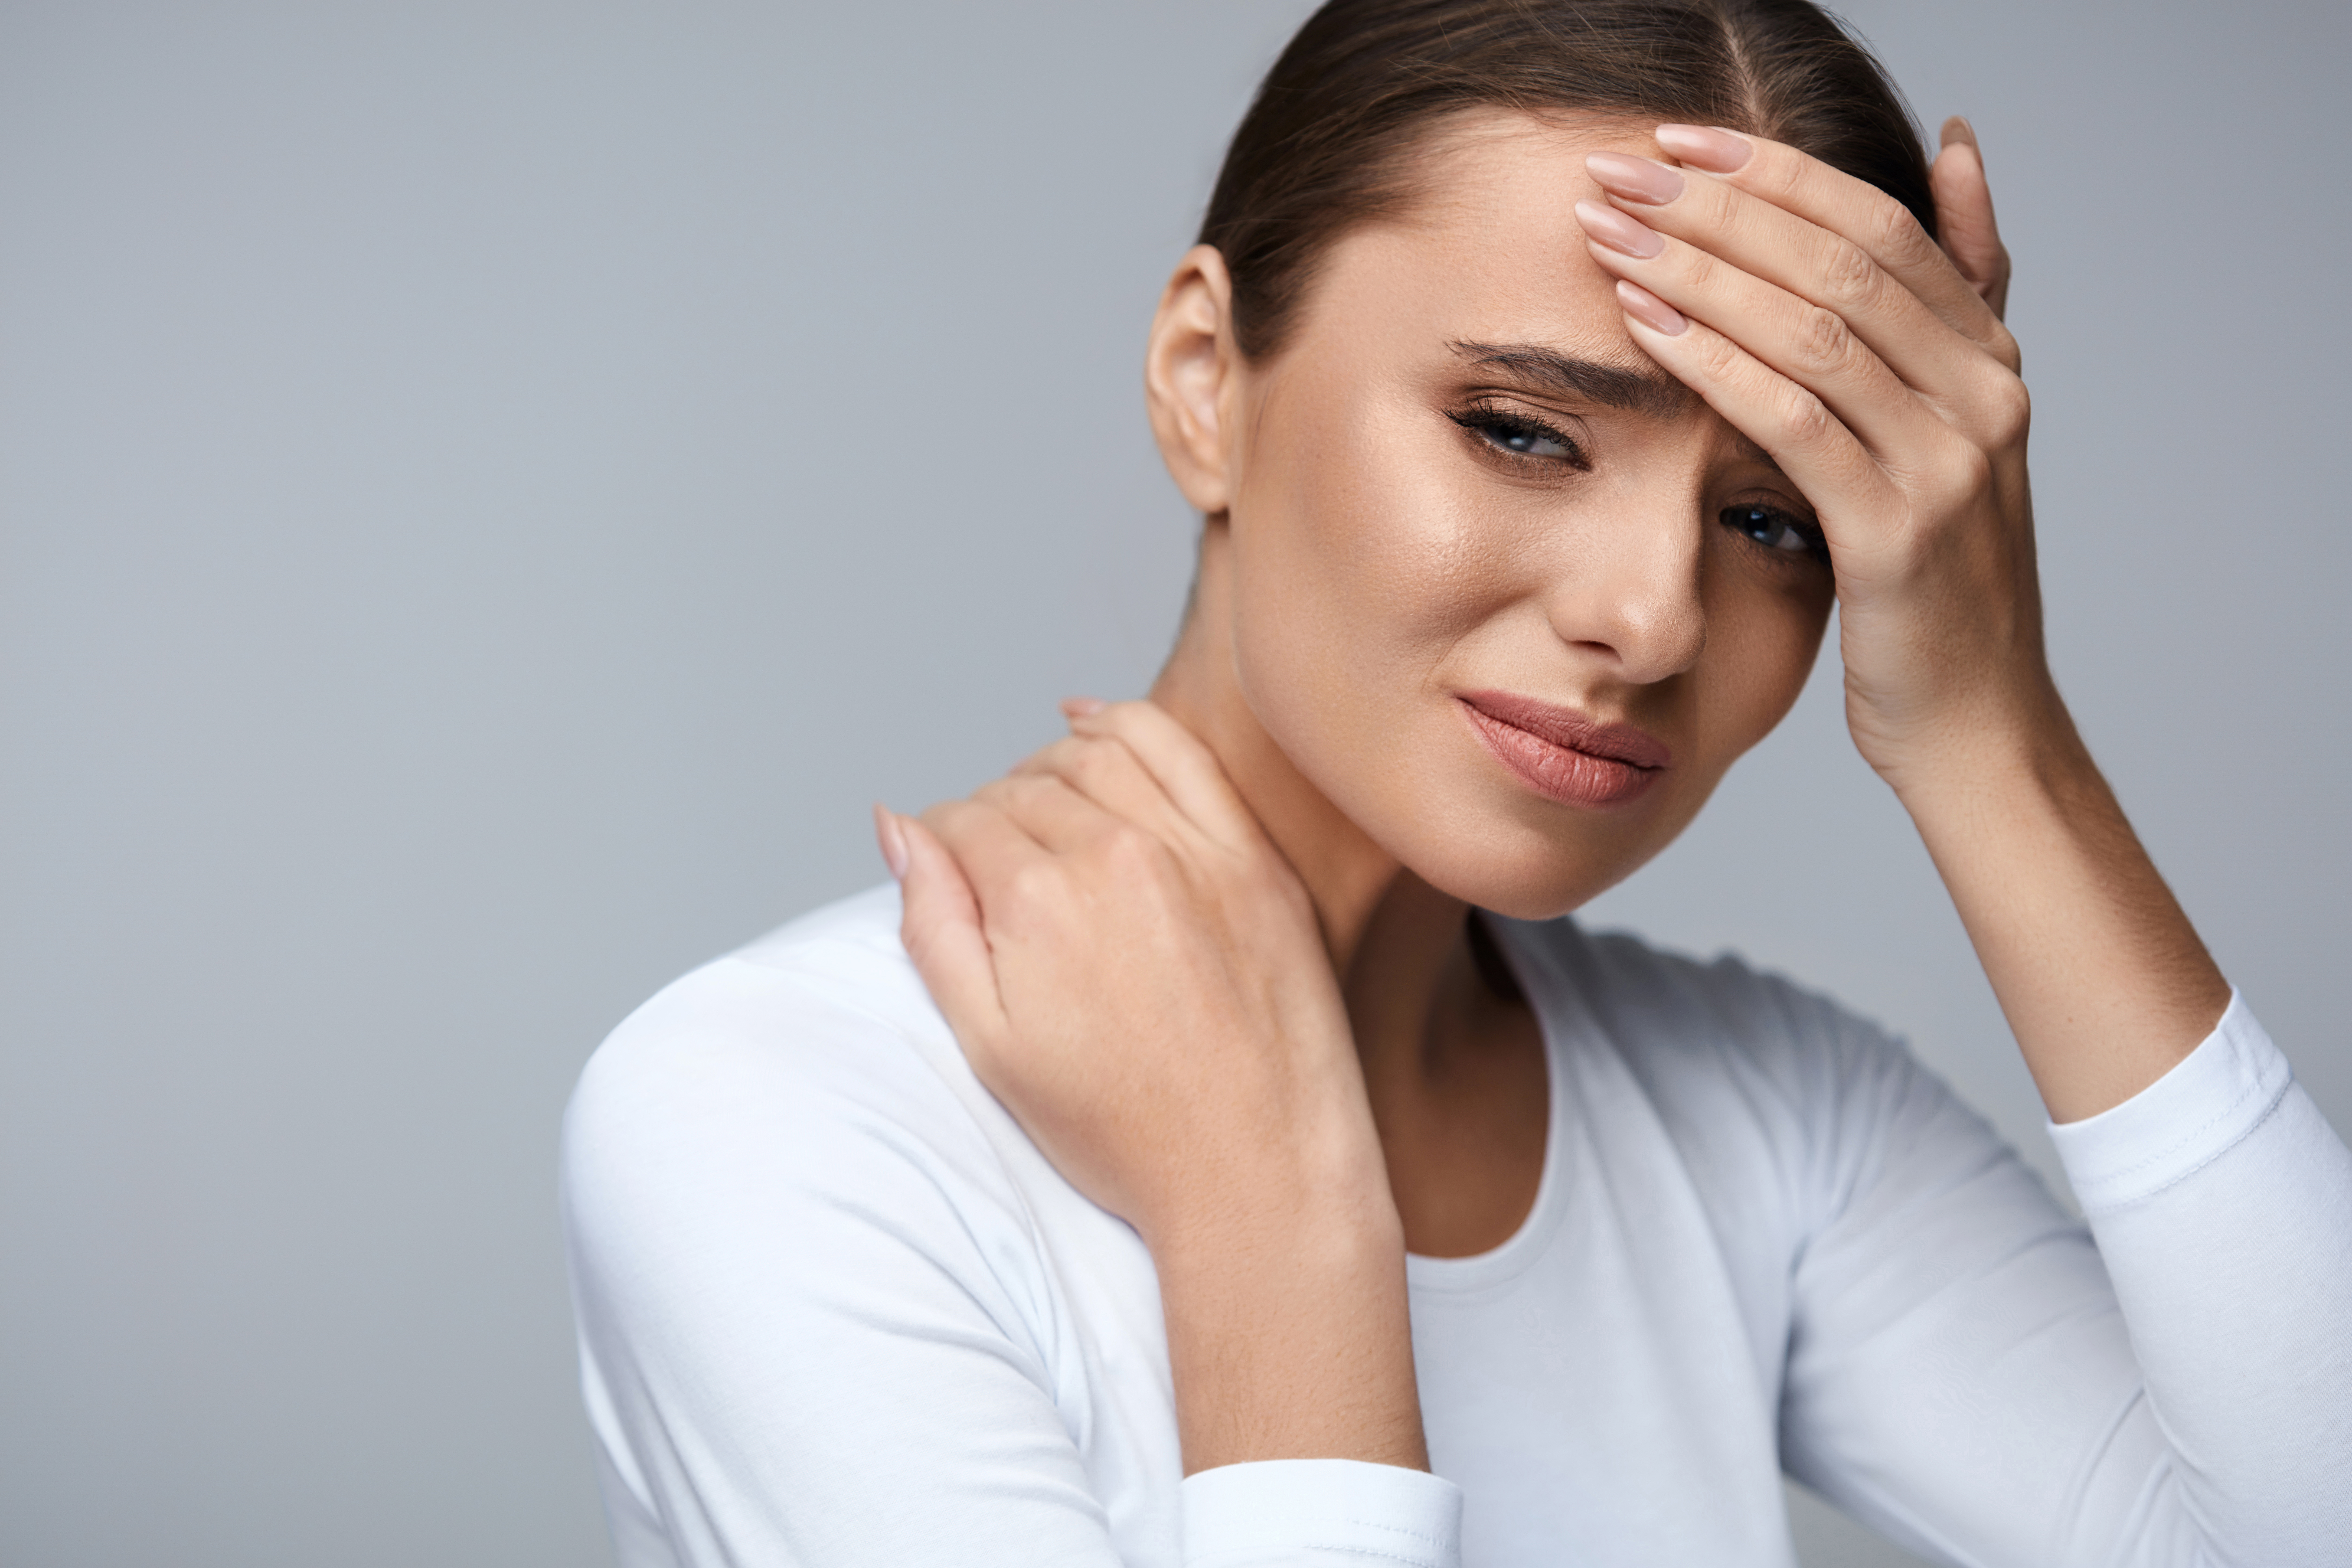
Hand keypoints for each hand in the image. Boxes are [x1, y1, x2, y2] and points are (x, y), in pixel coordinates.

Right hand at [877, 699, 1425, 1471]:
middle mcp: (1112, 856)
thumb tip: (896, 826)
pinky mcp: (1250, 858)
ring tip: (1037, 801)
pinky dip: (1122, 723)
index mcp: (1038, 903)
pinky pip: (1175, 751)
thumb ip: (932, 926)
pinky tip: (1090, 723)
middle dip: (991, 816)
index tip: (951, 876)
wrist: (1255, 1172)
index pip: (959, 825)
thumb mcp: (991, 1046)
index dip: (943, 847)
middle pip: (1019, 790)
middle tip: (996, 864)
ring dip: (1047, 766)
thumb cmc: (1121, 1129)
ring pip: (1090, 755)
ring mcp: (1191, 850)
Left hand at [1575, 119, 2038, 788]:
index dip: (1774, 171)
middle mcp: (1982, 395)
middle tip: (1621, 173)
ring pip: (1813, 328)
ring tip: (1613, 235)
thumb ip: (1951, 300)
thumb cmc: (1938, 579)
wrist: (1975, 721)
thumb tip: (1954, 154)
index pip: (1878, 223)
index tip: (1678, 140)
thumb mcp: (1949, 430)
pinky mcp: (1897, 532)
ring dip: (1701, 271)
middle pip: (1840, 260)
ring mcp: (1948, 463)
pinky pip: (1795, 421)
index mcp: (1991, 359)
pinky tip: (1646, 326)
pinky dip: (1716, 363)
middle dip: (1722, 208)